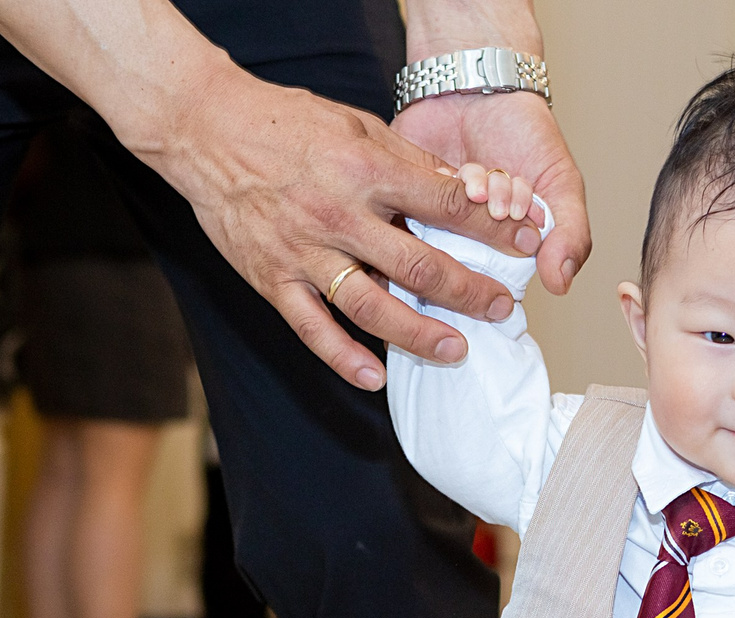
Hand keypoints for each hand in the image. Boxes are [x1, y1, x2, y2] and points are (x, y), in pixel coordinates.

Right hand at [132, 69, 546, 390]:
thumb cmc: (285, 123)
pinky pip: (311, 328)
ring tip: (456, 351)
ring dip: (418, 334)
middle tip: (503, 310)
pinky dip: (342, 357)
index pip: (445, 205)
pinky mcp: (273, 278)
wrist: (206, 128)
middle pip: (418, 266)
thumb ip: (406, 163)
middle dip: (469, 292)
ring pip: (371, 306)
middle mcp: (338, 215)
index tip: (528, 243)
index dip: (492, 228)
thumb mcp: (356, 124)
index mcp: (365, 170)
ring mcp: (304, 251)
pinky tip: (373, 379)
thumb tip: (462, 190)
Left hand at [394, 91, 591, 294]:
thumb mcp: (561, 182)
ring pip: (444, 233)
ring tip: (476, 186)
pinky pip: (413, 210)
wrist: (478, 85)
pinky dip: (435, 192)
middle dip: (489, 225)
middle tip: (499, 204)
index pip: (506, 266)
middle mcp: (469, 234)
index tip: (520, 218)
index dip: (514, 246)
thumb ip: (571, 233)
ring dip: (464, 208)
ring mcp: (436, 216)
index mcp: (505, 240)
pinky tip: (451, 174)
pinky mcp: (405, 197)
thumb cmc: (524, 132)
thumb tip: (560, 284)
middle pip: (473, 253)